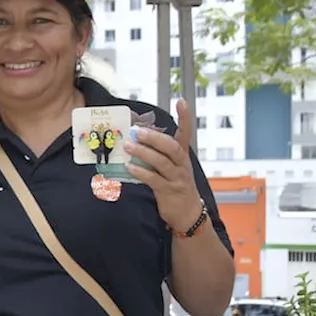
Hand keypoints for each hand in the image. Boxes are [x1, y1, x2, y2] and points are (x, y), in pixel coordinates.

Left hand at [123, 99, 203, 232]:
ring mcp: (177, 178)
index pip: (186, 133)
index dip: (185, 118)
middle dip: (155, 138)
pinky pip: (154, 180)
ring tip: (128, 147)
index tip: (182, 102)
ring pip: (162, 162)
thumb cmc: (175, 186)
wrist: (187, 213)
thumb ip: (157, 153)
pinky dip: (141, 172)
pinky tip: (129, 167)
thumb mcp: (170, 167)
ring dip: (144, 153)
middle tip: (138, 131)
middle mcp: (181, 165)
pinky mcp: (169, 191)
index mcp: (182, 156)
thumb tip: (137, 138)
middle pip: (172, 147)